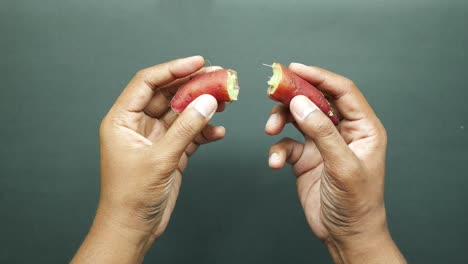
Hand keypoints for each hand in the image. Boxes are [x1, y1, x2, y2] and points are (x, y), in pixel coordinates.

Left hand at [72, 56, 225, 262]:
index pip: (147, 82)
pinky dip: (204, 132)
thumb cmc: (131, 197)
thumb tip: (207, 102)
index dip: (172, 69)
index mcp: (122, 120)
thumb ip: (185, 129)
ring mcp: (155, 138)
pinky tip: (218, 132)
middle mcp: (138, 125)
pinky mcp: (169, 152)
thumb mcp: (159, 159)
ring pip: (181, 113)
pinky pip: (189, 134)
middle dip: (193, 86)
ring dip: (202, 107)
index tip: (197, 62)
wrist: (133, 228)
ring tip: (225, 100)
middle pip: (168, 95)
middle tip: (219, 77)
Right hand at [265, 63, 404, 262]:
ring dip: (281, 120)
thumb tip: (299, 104)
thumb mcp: (342, 166)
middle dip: (293, 96)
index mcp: (363, 128)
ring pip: (297, 118)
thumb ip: (322, 133)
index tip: (294, 68)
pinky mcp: (306, 157)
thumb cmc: (356, 204)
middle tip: (271, 90)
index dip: (319, 76)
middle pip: (315, 100)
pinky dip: (278, 150)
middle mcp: (342, 131)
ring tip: (270, 130)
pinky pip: (287, 143)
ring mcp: (322, 143)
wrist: (344, 234)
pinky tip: (276, 163)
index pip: (342, 91)